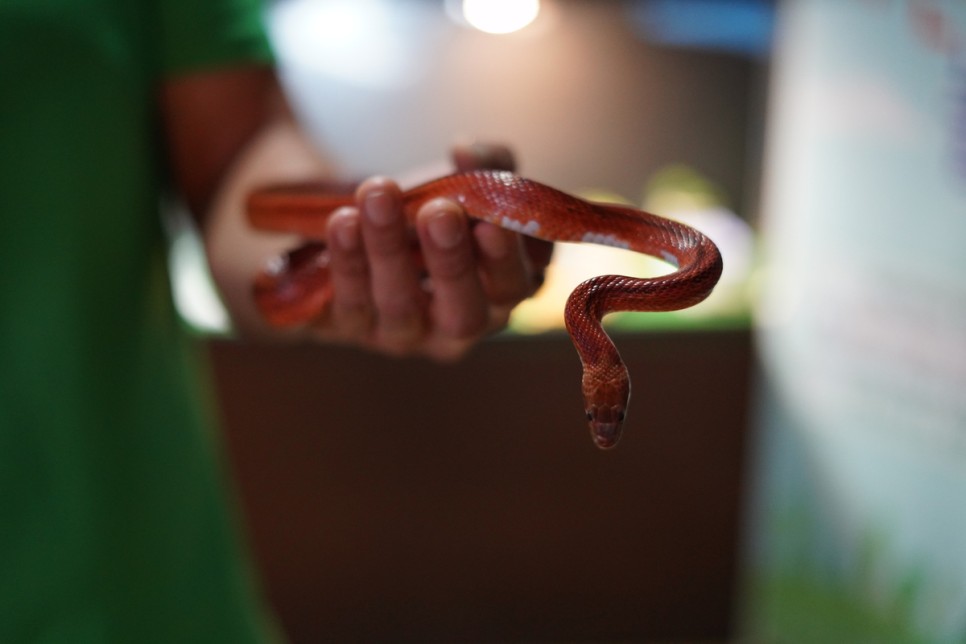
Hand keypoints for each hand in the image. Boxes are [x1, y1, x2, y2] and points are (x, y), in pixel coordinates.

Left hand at [308, 142, 551, 360]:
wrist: (361, 226)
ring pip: (399, 304)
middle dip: (451, 262)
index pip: (514, 287)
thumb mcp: (465, 183)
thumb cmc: (428, 210)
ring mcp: (405, 335)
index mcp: (499, 292)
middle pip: (464, 314)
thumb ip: (488, 163)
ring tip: (377, 193)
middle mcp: (458, 327)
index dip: (504, 261)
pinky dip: (347, 260)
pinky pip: (350, 303)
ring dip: (388, 247)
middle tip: (438, 213)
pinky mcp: (353, 329)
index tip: (490, 223)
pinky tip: (344, 221)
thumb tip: (467, 153)